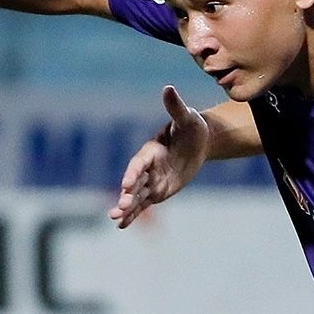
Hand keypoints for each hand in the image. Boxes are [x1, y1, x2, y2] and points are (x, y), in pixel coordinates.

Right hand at [109, 86, 209, 227]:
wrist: (198, 141)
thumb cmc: (192, 127)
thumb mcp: (187, 118)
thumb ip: (175, 107)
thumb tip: (168, 88)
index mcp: (151, 150)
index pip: (139, 163)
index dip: (133, 173)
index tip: (126, 184)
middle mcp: (148, 167)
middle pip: (134, 183)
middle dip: (127, 195)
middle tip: (119, 208)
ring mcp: (151, 180)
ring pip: (136, 196)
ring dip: (126, 207)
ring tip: (115, 219)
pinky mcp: (157, 191)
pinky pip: (143, 204)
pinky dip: (133, 214)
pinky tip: (121, 225)